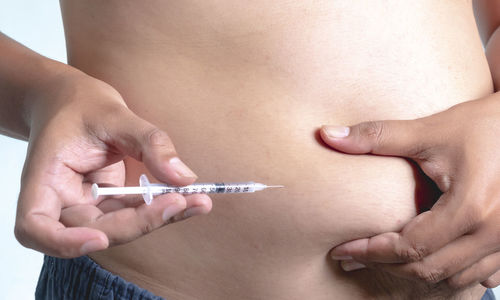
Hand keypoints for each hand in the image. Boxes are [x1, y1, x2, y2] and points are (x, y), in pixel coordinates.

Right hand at [14, 70, 211, 257]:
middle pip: (93, 231)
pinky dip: (162, 208)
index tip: (100, 238)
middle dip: (140, 222)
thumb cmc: (81, 104)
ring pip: (121, 227)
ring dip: (160, 218)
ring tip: (199, 201)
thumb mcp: (114, 114)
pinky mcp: (108, 202)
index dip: (62, 242)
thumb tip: (184, 177)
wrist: (74, 102)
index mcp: (44, 178)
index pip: (35, 226)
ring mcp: (85, 204)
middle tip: (182, 201)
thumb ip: (149, 143)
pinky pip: (134, 213)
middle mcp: (61, 199)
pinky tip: (192, 199)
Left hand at [320, 93, 499, 288]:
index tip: (341, 250)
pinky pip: (478, 275)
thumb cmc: (483, 125)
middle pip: (428, 270)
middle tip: (352, 258)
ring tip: (379, 259)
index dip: (371, 252)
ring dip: (413, 272)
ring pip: (453, 278)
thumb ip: (376, 135)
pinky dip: (447, 273)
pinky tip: (425, 261)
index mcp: (471, 208)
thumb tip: (326, 134)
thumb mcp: (429, 130)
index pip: (410, 248)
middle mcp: (494, 233)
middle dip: (384, 266)